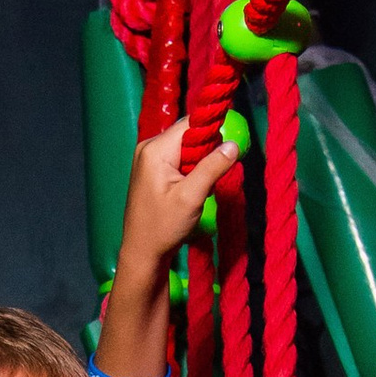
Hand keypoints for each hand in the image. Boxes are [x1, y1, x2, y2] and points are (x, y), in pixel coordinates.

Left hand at [114, 116, 242, 286]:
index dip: (211, 133)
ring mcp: (148, 158)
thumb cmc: (162, 227)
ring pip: (185, 148)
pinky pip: (178, 159)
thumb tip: (233, 144)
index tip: (226, 150)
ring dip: (199, 164)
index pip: (190, 124)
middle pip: (188, 135)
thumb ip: (212, 168)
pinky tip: (188, 191)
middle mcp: (148, 147)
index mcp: (155, 149)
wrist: (141, 253)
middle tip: (209, 179)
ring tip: (198, 189)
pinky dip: (190, 172)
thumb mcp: (192, 197)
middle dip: (205, 152)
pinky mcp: (152, 170)